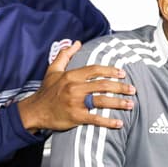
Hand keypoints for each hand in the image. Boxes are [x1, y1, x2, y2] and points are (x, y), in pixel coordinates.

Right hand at [18, 41, 134, 131]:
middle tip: (132, 89)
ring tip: (131, 104)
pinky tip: (119, 123)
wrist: (35, 111)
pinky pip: (96, 119)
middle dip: (120, 87)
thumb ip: (65, 55)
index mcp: (71, 76)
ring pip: (102, 101)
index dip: (110, 71)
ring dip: (119, 103)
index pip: (95, 70)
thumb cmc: (47, 91)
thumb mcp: (53, 70)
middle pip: (103, 85)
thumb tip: (76, 43)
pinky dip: (109, 122)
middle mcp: (74, 88)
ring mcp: (75, 103)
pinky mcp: (76, 117)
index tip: (123, 73)